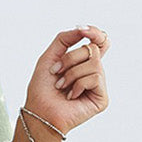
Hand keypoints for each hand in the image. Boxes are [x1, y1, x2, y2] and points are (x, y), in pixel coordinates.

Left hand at [23, 24, 109, 139]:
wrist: (39, 112)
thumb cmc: (42, 89)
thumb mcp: (50, 57)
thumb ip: (64, 39)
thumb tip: (83, 29)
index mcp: (84, 62)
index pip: (99, 41)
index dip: (94, 33)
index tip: (82, 30)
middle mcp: (94, 72)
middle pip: (93, 49)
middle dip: (70, 58)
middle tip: (56, 73)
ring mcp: (99, 85)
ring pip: (94, 62)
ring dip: (71, 73)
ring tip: (62, 87)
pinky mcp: (102, 98)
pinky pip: (95, 78)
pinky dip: (78, 85)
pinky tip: (71, 96)